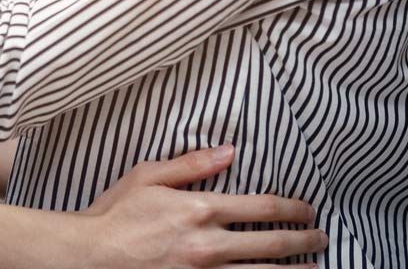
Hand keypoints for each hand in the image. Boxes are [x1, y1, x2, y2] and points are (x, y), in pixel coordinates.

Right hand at [72, 145, 326, 267]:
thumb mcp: (148, 176)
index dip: (293, 209)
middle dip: (304, 242)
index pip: (262, 208)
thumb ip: (191, 164)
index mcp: (200, 209)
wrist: (87, 257)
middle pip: (272, 245)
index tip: (308, 211)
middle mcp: (209, 245)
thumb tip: (229, 151)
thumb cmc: (113, 215)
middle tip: (321, 240)